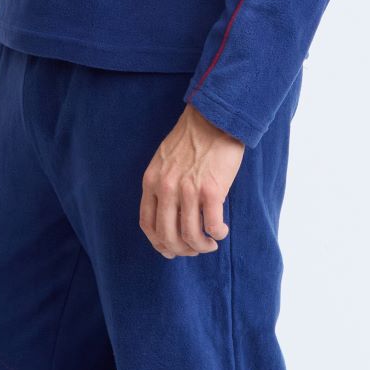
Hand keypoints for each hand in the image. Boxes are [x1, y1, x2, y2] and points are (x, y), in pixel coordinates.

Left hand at [140, 104, 244, 257]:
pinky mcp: (212, 190)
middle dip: (181, 250)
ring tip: (210, 244)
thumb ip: (162, 185)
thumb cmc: (192, 139)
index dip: (158, 243)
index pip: (148, 224)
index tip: (170, 250)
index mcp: (151, 181)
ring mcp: (188, 190)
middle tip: (194, 250)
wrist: (214, 119)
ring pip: (190, 235)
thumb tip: (171, 215)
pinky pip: (212, 225)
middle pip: (167, 235)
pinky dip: (217, 234)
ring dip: (201, 246)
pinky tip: (222, 231)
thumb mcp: (164, 161)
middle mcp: (166, 188)